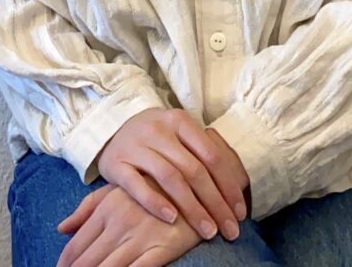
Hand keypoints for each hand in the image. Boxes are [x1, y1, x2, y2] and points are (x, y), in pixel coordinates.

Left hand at [56, 181, 203, 266]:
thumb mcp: (118, 190)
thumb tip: (61, 228)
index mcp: (107, 207)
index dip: (64, 266)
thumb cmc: (152, 184)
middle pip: (87, 263)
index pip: (75, 247)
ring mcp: (142, 235)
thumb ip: (88, 209)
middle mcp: (120, 222)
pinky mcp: (163, 247)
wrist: (196, 176)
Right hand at [95, 109, 246, 241]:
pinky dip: (155, 202)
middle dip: (215, 203)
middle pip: (194, 170)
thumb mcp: (178, 134)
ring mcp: (136, 146)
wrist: (112, 130)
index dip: (228, 185)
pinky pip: (137, 186)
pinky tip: (171, 219)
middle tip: (229, 229)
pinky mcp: (116, 163)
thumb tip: (236, 188)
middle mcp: (159, 130)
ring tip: (207, 231)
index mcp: (179, 121)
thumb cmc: (156, 137)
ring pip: (170, 178)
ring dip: (192, 208)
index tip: (240, 212)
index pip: (211, 155)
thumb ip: (202, 153)